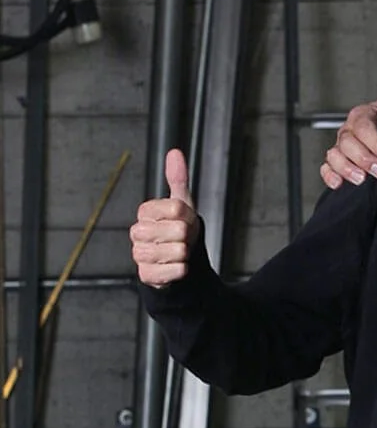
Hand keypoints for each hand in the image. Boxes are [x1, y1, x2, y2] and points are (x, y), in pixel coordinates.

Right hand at [132, 149, 200, 286]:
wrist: (178, 259)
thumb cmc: (178, 229)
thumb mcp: (181, 203)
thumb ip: (177, 178)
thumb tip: (174, 152)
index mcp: (145, 212)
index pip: (176, 208)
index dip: (187, 216)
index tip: (183, 220)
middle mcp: (137, 232)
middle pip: (177, 231)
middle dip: (187, 236)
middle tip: (182, 238)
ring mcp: (140, 254)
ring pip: (175, 251)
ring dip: (185, 253)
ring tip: (178, 252)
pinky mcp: (146, 275)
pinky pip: (174, 271)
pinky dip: (181, 270)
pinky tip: (176, 266)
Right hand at [320, 94, 376, 188]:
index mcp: (363, 115)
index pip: (363, 126)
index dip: (375, 142)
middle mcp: (349, 130)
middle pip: (347, 142)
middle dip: (363, 158)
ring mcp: (341, 147)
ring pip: (334, 155)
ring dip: (346, 168)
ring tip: (362, 179)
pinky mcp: (337, 162)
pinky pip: (327, 168)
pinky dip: (330, 176)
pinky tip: (339, 184)